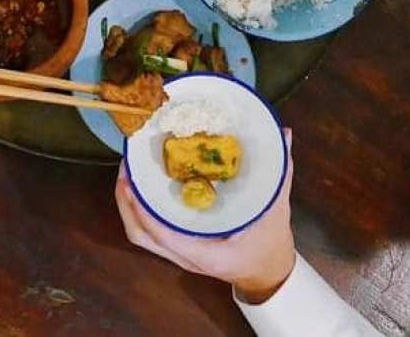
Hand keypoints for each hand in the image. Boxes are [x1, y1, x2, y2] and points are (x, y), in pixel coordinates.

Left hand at [116, 129, 296, 304]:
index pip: (164, 236)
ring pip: (139, 233)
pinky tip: (141, 182)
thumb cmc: (269, 246)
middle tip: (126, 166)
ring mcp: (178, 252)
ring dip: (127, 204)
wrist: (267, 273)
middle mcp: (186, 255)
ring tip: (127, 170)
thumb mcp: (276, 210)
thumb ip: (280, 174)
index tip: (134, 183)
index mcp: (206, 253)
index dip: (144, 211)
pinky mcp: (176, 245)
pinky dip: (137, 208)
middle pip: (140, 235)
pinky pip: (148, 230)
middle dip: (126, 202)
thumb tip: (283, 136)